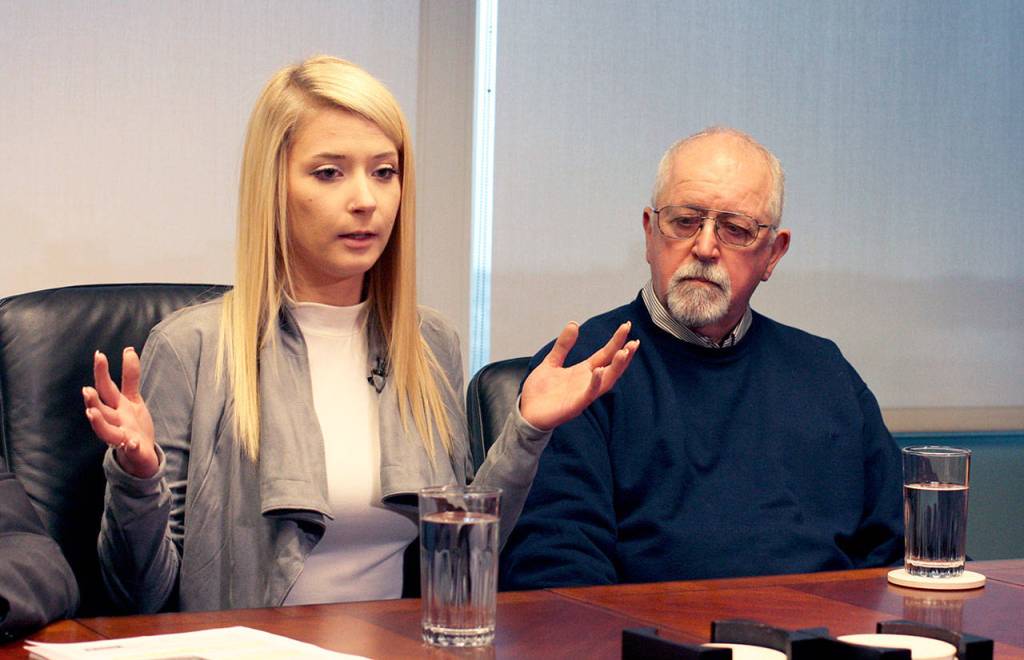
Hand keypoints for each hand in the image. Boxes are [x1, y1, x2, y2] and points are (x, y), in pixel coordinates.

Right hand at [83, 347, 158, 477]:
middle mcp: (115, 420)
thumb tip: (128, 349)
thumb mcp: (132, 398)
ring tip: (91, 413)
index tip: (99, 355)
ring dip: (99, 423)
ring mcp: (122, 436)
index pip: (106, 387)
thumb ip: (130, 376)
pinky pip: (131, 449)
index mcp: (115, 406)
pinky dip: (131, 446)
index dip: (102, 372)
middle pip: (101, 408)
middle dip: (92, 399)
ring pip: (107, 431)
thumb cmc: (131, 424)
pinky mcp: (134, 450)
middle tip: (86, 389)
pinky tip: (133, 443)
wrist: (140, 456)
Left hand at [519, 321, 637, 430]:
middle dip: (624, 355)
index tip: (626, 326)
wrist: (526, 412)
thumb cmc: (540, 392)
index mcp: (583, 372)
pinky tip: (599, 370)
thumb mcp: (551, 362)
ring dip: (617, 368)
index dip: (616, 341)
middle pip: (611, 367)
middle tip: (634, 341)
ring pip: (606, 381)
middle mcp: (587, 382)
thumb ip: (563, 346)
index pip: (605, 354)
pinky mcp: (575, 406)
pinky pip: (588, 394)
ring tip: (625, 352)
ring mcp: (583, 394)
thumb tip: (574, 324)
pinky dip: (595, 383)